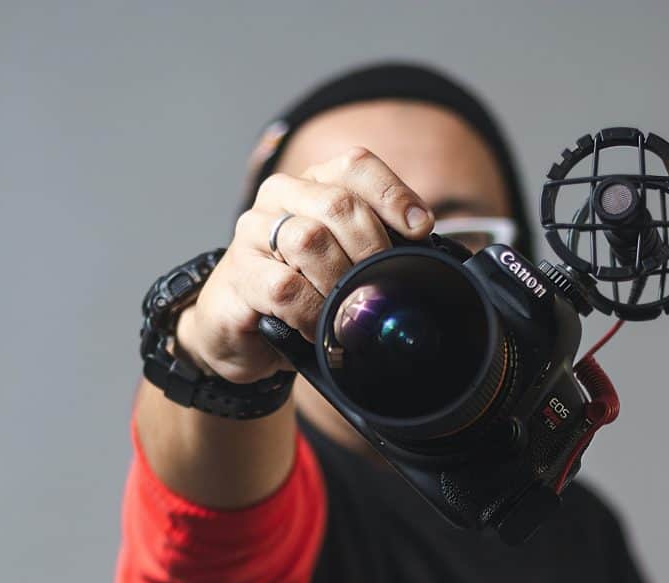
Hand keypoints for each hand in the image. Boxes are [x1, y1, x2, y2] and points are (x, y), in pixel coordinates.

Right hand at [175, 146, 434, 384]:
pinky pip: (284, 287)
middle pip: (338, 203)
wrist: (239, 330)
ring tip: (346, 311)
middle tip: (381, 284)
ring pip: (309, 240)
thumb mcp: (344, 264)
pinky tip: (316, 327)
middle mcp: (281, 197)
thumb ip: (377, 251)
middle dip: (371, 248)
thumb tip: (430, 256)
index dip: (393, 195)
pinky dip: (312, 312)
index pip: (357, 166)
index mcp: (313, 184)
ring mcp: (254, 232)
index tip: (421, 230)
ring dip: (339, 282)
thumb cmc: (301, 294)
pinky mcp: (238, 273)